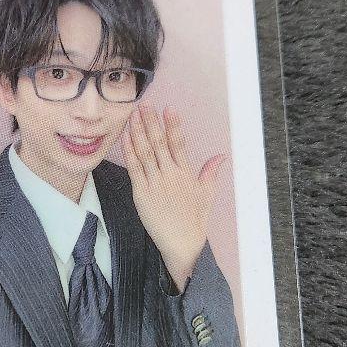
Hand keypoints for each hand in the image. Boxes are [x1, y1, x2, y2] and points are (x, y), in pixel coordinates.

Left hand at [121, 104, 226, 292]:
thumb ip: (210, 173)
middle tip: (145, 104)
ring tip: (134, 115)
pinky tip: (126, 137)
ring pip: (145, 152)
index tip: (168, 109)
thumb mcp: (206, 194)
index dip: (173, 125)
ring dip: (138, 132)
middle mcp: (170, 175)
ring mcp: (155, 183)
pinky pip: (134, 168)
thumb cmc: (194, 220)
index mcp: (186, 173)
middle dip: (151, 122)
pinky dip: (129, 151)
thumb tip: (220, 156)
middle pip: (159, 143)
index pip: (178, 144)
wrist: (182, 242)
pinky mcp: (141, 193)